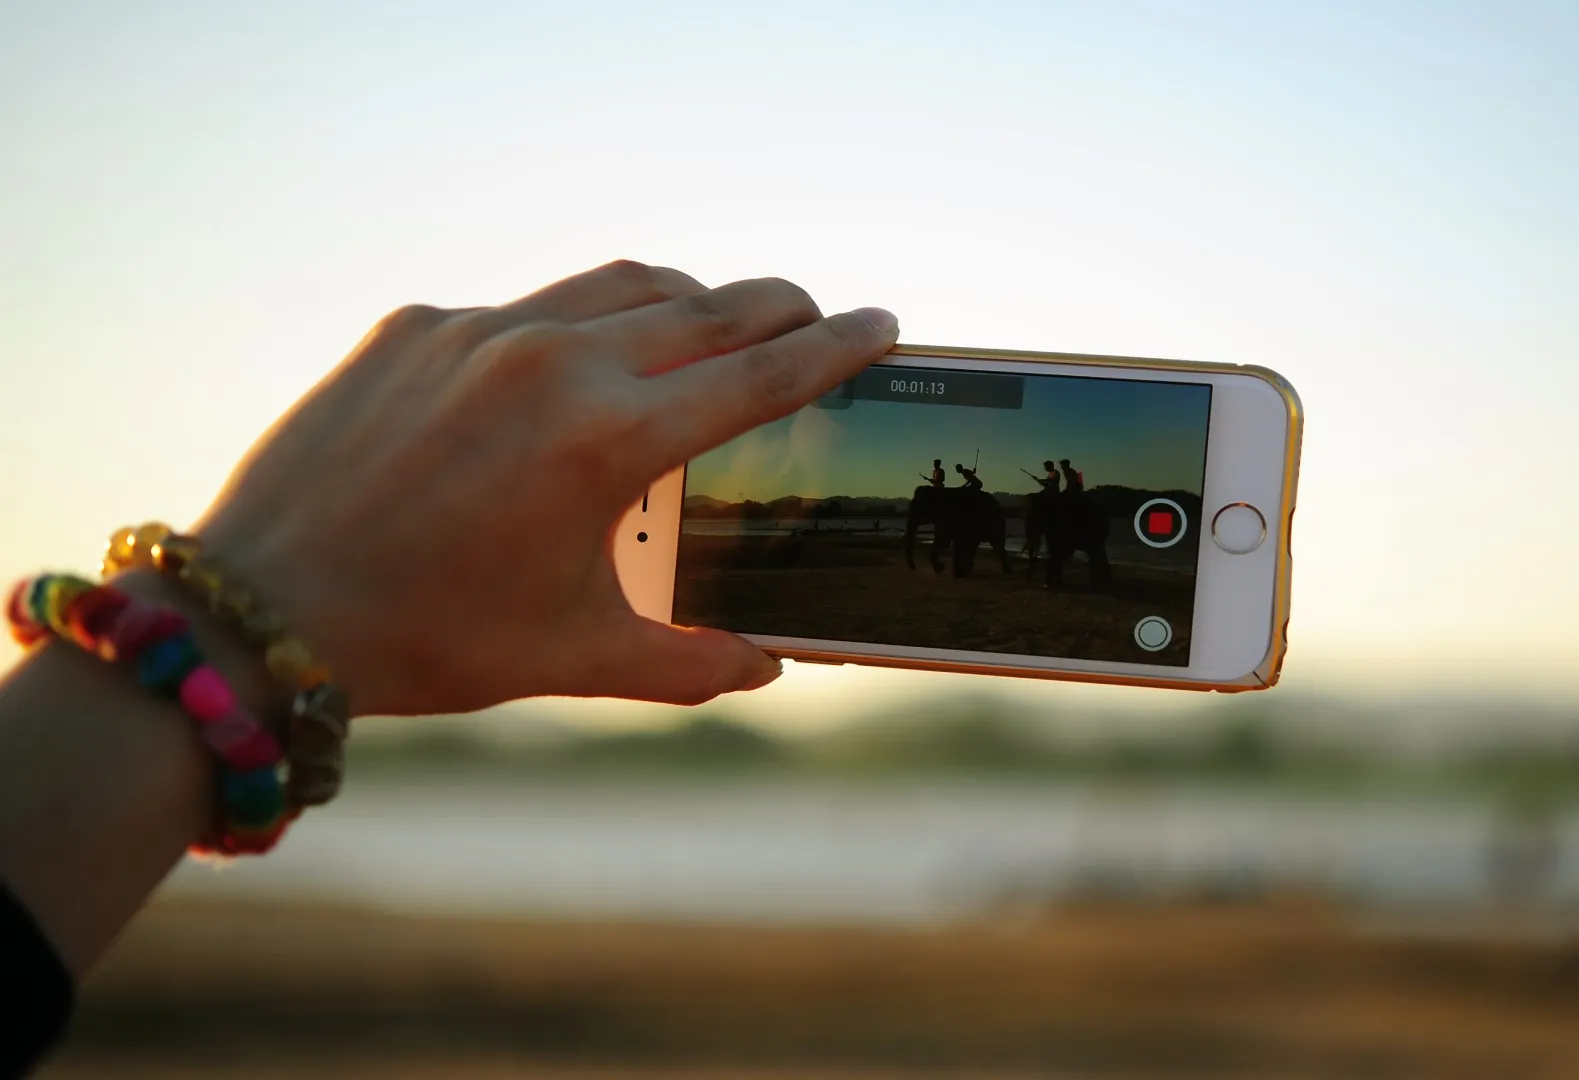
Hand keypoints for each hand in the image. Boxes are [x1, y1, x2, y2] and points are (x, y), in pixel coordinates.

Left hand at [190, 260, 897, 715]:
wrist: (263, 609)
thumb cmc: (428, 641)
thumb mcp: (574, 656)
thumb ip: (689, 662)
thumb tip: (767, 666)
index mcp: (608, 440)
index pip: (759, 374)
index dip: (836, 348)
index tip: (884, 323)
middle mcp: (552, 361)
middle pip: (706, 305)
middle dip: (778, 307)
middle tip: (815, 316)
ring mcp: (478, 331)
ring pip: (621, 283)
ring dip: (688, 297)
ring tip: (716, 320)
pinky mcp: (416, 325)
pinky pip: (527, 304)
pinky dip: (580, 323)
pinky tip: (578, 363)